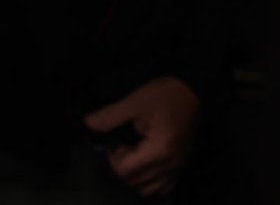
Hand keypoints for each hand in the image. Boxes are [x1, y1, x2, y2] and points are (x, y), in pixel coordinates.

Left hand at [82, 75, 199, 197]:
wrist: (191, 91)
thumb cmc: (163, 95)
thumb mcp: (133, 102)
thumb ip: (110, 116)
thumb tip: (88, 124)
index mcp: (158, 151)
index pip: (124, 171)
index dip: (110, 158)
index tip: (111, 143)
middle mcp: (170, 165)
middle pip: (134, 183)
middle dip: (120, 167)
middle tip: (119, 146)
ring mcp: (178, 168)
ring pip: (148, 189)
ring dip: (134, 177)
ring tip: (132, 154)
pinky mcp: (181, 166)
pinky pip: (163, 187)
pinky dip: (150, 181)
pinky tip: (144, 163)